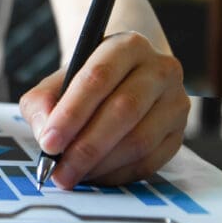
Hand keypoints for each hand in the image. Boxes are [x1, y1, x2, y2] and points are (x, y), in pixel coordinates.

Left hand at [19, 31, 189, 188]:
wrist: (124, 78)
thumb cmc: (86, 82)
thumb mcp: (57, 82)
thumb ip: (42, 103)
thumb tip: (45, 134)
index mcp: (126, 46)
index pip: (97, 78)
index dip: (71, 114)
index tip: (49, 143)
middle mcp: (159, 69)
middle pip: (123, 111)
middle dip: (86, 147)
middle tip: (59, 171)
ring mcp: (176, 101)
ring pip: (139, 140)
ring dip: (101, 165)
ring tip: (73, 174)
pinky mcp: (179, 132)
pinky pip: (150, 161)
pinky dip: (118, 175)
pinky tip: (96, 176)